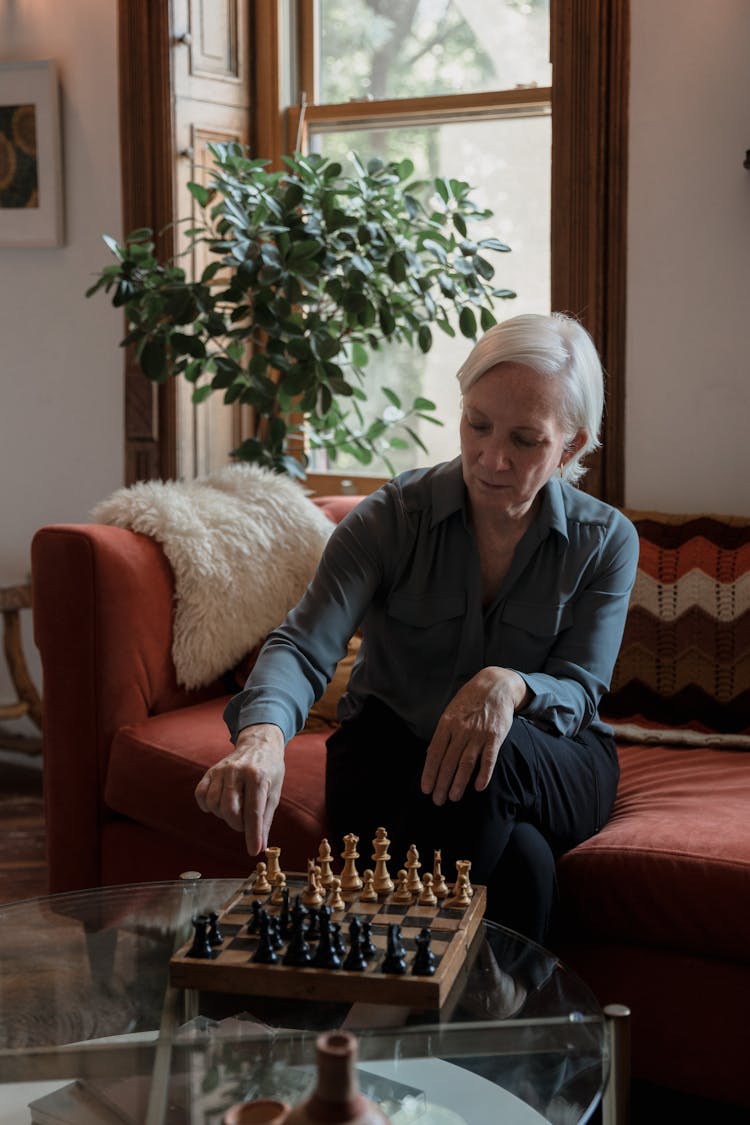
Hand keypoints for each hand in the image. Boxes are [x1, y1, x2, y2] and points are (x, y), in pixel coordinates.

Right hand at [194, 723, 284, 856]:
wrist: (259, 744)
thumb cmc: (270, 770)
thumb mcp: (274, 793)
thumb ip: (265, 820)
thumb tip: (259, 846)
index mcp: (258, 777)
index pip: (254, 812)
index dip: (253, 834)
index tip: (253, 851)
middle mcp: (238, 771)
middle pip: (230, 811)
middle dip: (238, 825)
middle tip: (246, 821)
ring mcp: (221, 770)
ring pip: (214, 805)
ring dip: (224, 815)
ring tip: (235, 809)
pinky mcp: (210, 771)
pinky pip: (200, 795)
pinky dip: (207, 806)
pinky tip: (219, 804)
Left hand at [421, 667, 528, 804]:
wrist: (495, 685)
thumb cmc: (470, 700)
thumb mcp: (450, 711)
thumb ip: (442, 733)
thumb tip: (430, 753)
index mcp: (447, 723)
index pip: (434, 753)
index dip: (429, 772)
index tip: (425, 788)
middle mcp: (461, 730)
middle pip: (448, 762)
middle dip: (441, 783)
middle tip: (437, 800)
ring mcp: (478, 734)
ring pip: (466, 763)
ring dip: (459, 782)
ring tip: (453, 797)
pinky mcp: (495, 736)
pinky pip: (489, 759)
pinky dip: (484, 774)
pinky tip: (478, 787)